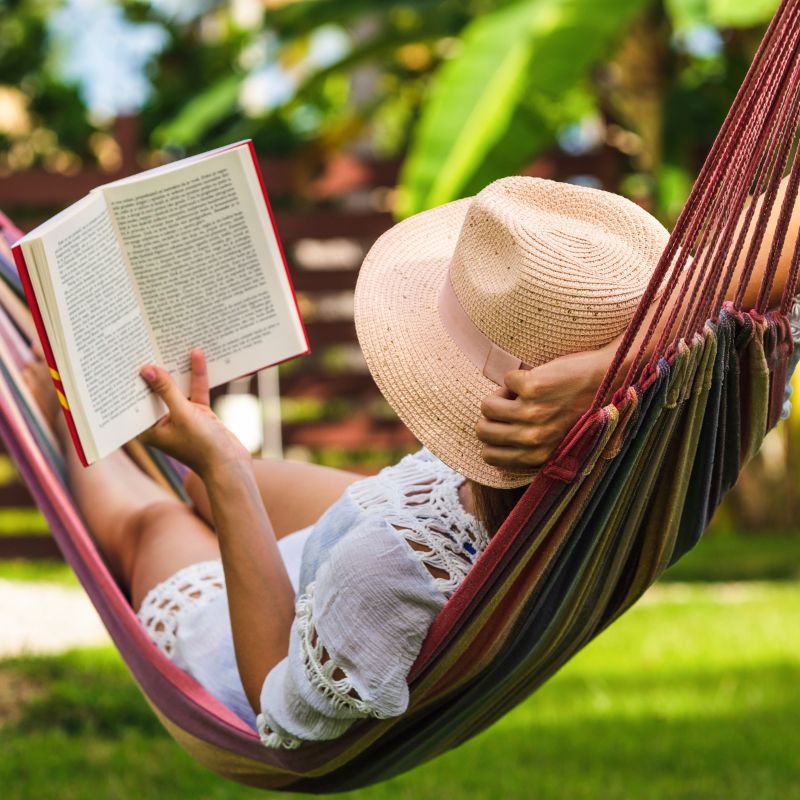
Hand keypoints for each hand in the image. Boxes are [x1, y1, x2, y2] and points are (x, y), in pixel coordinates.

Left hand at [137, 349, 249, 477]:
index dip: (131, 379)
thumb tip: (148, 369)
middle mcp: (162, 422)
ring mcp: (182, 417)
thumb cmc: (202, 446)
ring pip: (177, 389)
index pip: (136, 400)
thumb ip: (166, 390)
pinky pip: (195, 391)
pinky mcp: (200, 414)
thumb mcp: (183, 414)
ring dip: (178, 370)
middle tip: (147, 343)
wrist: (231, 465)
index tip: (127, 356)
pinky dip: (197, 376)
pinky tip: (197, 356)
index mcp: (149, 429)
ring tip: (171, 344)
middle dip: (156, 370)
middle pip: (156, 391)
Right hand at [476, 344, 612, 470]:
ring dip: (501, 395)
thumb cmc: (585, 411)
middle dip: (491, 416)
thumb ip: (530, 454)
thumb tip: (493, 461)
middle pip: (483, 430)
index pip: (489, 456)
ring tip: (522, 392)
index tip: (505, 425)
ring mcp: (532, 413)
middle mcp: (534, 439)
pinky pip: (506, 380)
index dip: (492, 438)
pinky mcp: (533, 387)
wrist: (610, 380)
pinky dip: (518, 376)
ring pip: (488, 406)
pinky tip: (537, 378)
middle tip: (510, 405)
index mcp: (538, 457)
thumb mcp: (559, 443)